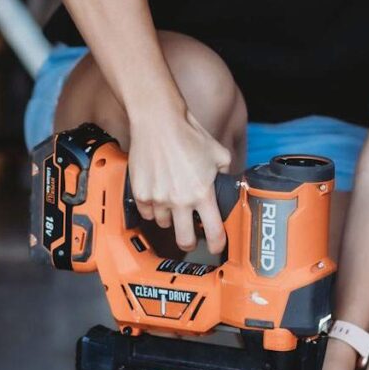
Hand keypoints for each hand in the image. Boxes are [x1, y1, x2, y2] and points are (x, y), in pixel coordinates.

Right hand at [128, 108, 232, 254]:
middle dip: (190, 243)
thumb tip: (228, 182)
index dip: (218, 244)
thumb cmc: (189, 134)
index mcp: (202, 193)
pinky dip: (152, 208)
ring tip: (172, 201)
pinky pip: (147, 213)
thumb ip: (226, 172)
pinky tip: (158, 195)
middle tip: (191, 237)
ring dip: (170, 218)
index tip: (217, 247)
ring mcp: (158, 199)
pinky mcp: (141, 193)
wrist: (159, 122)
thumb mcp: (219, 154)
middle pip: (185, 241)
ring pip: (164, 224)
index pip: (214, 231)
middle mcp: (180, 200)